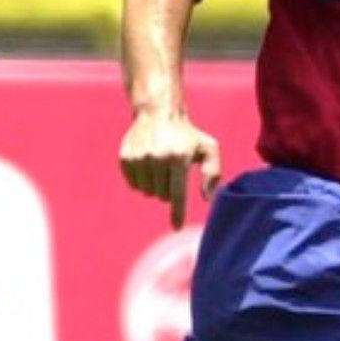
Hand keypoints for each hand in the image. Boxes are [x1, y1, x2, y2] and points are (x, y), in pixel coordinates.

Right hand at [119, 110, 221, 228]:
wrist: (159, 113)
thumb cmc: (187, 135)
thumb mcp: (208, 148)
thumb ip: (213, 172)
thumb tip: (207, 197)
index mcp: (179, 158)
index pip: (177, 194)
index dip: (177, 213)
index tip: (176, 227)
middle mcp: (157, 158)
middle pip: (162, 195)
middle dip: (169, 190)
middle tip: (172, 172)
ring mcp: (139, 158)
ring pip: (147, 192)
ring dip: (155, 186)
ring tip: (160, 167)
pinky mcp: (126, 158)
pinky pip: (133, 185)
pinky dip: (141, 181)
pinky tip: (148, 165)